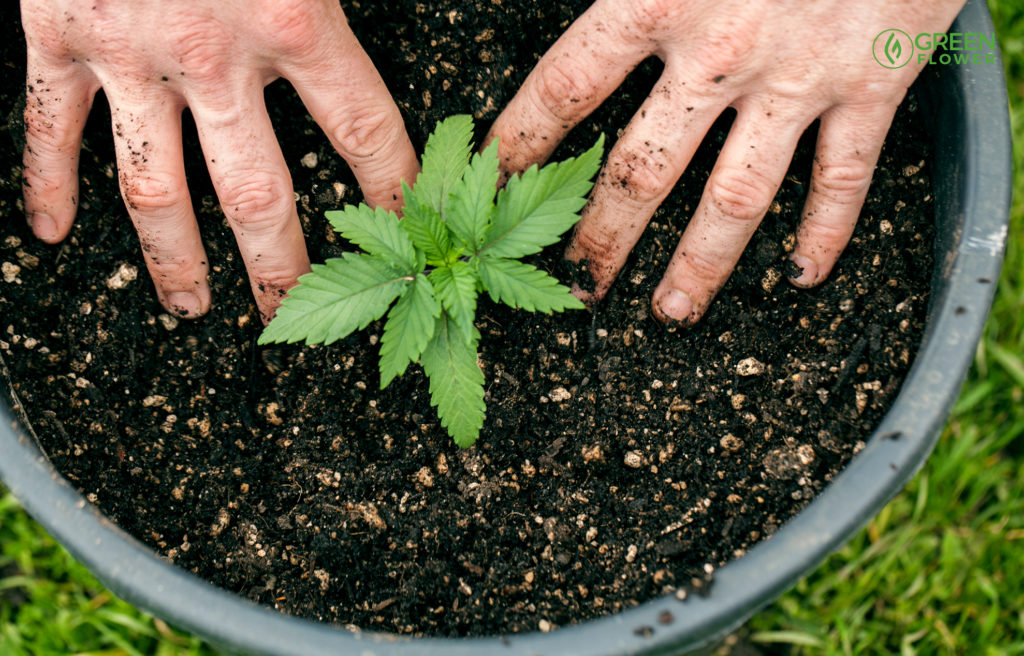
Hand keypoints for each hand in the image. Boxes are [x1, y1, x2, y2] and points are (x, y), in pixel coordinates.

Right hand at [21, 0, 418, 320]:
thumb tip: (370, 18)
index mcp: (292, 15)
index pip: (364, 130)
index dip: (394, 189)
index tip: (409, 232)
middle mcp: (211, 50)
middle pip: (259, 193)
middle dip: (281, 264)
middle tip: (294, 315)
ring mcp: (128, 52)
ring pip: (155, 189)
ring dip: (174, 259)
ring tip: (194, 308)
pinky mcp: (54, 34)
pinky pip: (49, 127)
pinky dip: (45, 183)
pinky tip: (50, 234)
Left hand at [487, 0, 964, 323]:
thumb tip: (585, 17)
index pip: (568, 87)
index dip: (524, 142)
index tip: (496, 183)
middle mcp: (722, 53)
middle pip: (643, 169)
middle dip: (603, 236)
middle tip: (579, 284)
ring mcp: (797, 78)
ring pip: (735, 197)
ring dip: (700, 265)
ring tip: (671, 312)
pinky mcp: (873, 85)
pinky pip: (844, 177)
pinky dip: (826, 232)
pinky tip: (804, 276)